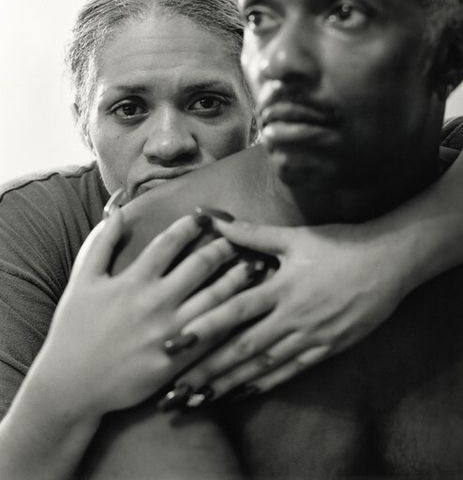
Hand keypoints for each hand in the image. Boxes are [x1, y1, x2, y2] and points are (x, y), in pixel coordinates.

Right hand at [32, 210, 250, 418]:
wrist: (71, 385)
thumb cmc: (74, 328)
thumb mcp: (82, 280)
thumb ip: (101, 243)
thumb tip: (118, 211)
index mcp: (133, 280)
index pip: (169, 242)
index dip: (191, 225)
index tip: (206, 216)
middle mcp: (155, 302)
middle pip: (200, 265)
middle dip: (224, 246)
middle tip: (239, 237)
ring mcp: (169, 332)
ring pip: (214, 297)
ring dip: (238, 278)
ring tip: (256, 265)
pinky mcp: (177, 360)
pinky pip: (212, 334)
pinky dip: (232, 318)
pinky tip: (248, 307)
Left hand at [173, 218, 406, 400]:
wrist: (389, 262)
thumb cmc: (340, 245)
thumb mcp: (296, 237)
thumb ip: (252, 233)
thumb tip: (214, 219)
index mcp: (281, 287)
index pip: (235, 310)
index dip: (204, 326)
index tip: (174, 343)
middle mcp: (292, 317)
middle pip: (244, 347)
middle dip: (209, 368)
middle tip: (179, 388)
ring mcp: (311, 337)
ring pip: (265, 365)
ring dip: (232, 383)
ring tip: (203, 399)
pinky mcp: (328, 348)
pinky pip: (292, 371)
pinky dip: (267, 384)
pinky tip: (245, 394)